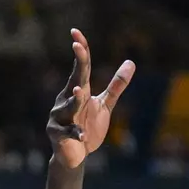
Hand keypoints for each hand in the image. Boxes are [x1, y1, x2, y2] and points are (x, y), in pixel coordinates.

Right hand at [49, 29, 133, 167]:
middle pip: (75, 79)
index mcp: (77, 90)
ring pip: (69, 105)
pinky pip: (68, 132)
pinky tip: (83, 135)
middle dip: (77, 63)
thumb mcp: (105, 104)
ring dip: (75, 100)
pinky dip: (76, 133)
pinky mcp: (57, 134)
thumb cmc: (88, 127)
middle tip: (78, 46)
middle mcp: (65, 100)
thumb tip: (131, 62)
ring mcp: (59, 117)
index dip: (80, 50)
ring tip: (81, 91)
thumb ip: (116, 85)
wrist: (76, 155)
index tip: (76, 32)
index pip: (80, 67)